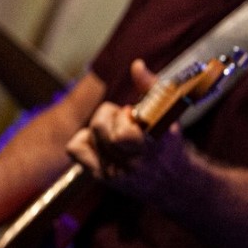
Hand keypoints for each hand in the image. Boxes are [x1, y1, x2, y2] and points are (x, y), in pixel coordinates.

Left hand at [65, 59, 186, 201]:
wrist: (172, 182)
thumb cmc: (168, 142)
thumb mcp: (168, 114)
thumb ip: (152, 87)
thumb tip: (136, 65)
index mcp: (152, 146)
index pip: (123, 134)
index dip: (122, 117)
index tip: (133, 114)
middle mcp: (132, 163)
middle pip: (99, 128)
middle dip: (108, 114)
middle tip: (123, 118)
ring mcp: (114, 172)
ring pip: (87, 137)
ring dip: (99, 128)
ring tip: (115, 131)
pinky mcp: (99, 176)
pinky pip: (76, 148)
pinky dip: (85, 139)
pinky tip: (102, 141)